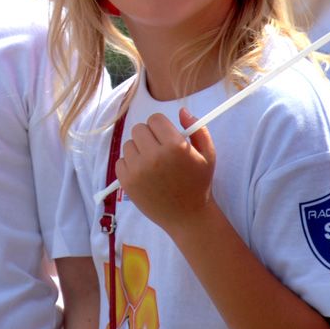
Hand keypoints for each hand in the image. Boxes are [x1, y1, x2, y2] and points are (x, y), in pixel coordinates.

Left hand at [116, 108, 215, 232]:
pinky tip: (144, 174)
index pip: (155, 119)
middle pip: (139, 129)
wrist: (187, 217)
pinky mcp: (127, 182)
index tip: (166, 137)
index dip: (161, 127)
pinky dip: (130, 165)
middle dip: (149, 136)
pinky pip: (121, 161)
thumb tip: (182, 111)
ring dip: (139, 150)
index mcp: (174, 146)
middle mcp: (154, 157)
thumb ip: (198, 129)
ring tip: (152, 164)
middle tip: (159, 150)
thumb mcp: (208, 155)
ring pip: (129, 144)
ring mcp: (138, 170)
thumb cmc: (199, 184)